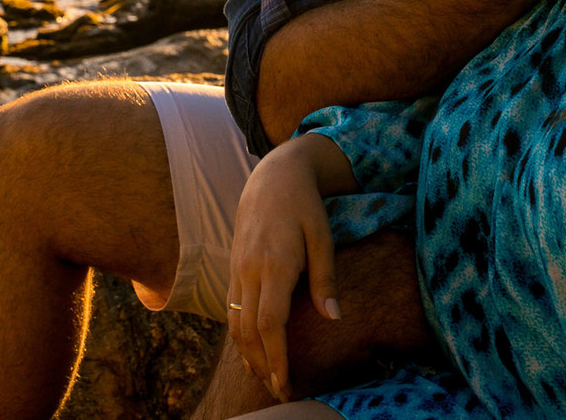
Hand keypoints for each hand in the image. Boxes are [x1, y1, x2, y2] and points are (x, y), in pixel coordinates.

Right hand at [227, 136, 342, 401]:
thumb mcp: (323, 235)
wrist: (272, 176)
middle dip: (262, 365)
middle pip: (249, 330)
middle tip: (279, 390)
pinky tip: (251, 347)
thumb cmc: (304, 205)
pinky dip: (239, 333)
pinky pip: (231, 308)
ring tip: (263, 376)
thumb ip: (325, 277)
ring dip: (247, 353)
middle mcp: (250, 269)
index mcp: (275, 264)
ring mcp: (238, 268)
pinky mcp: (234, 266)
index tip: (285, 383)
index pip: (270, 323)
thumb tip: (334, 318)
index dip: (276, 358)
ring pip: (235, 321)